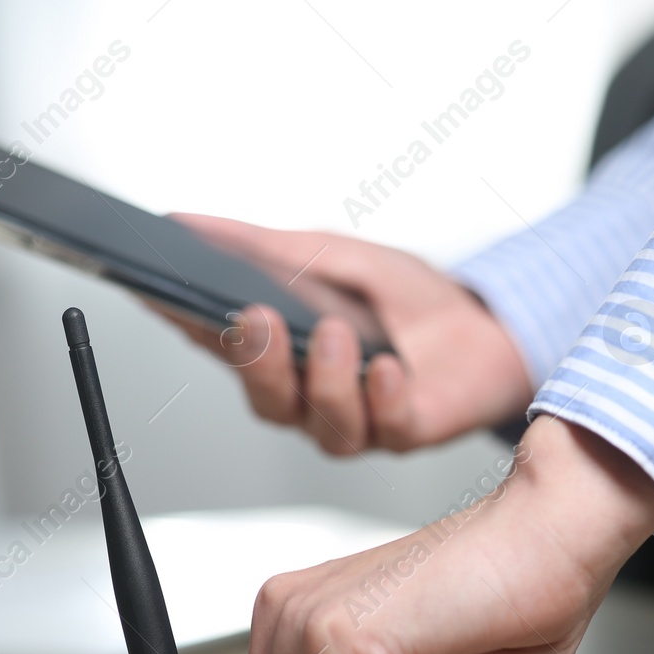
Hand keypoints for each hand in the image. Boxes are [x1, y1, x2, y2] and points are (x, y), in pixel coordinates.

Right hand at [146, 214, 532, 452]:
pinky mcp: (405, 432)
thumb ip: (260, 246)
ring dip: (325, 379)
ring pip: (321, 422)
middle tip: (254, 321)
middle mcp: (311, 397)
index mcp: (282, 355)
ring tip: (334, 333)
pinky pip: (385, 427)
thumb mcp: (330, 253)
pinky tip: (387, 367)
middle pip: (265, 400)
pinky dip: (382, 397)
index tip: (164, 295)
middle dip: (257, 363)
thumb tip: (184, 222)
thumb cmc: (408, 297)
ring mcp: (357, 420)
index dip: (187, 326)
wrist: (489, 323)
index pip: (219, 347)